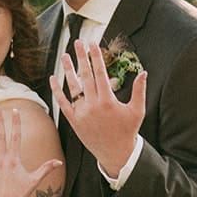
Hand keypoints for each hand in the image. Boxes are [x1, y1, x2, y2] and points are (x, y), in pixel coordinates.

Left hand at [51, 39, 147, 178]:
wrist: (115, 153)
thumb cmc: (128, 131)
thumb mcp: (138, 110)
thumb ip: (140, 90)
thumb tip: (143, 72)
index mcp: (108, 101)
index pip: (100, 73)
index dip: (96, 57)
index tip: (93, 44)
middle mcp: (93, 106)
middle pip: (85, 76)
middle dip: (81, 57)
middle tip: (77, 42)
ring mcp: (82, 114)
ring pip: (72, 87)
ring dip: (68, 70)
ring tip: (65, 56)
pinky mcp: (74, 121)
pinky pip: (63, 103)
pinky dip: (57, 91)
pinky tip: (53, 79)